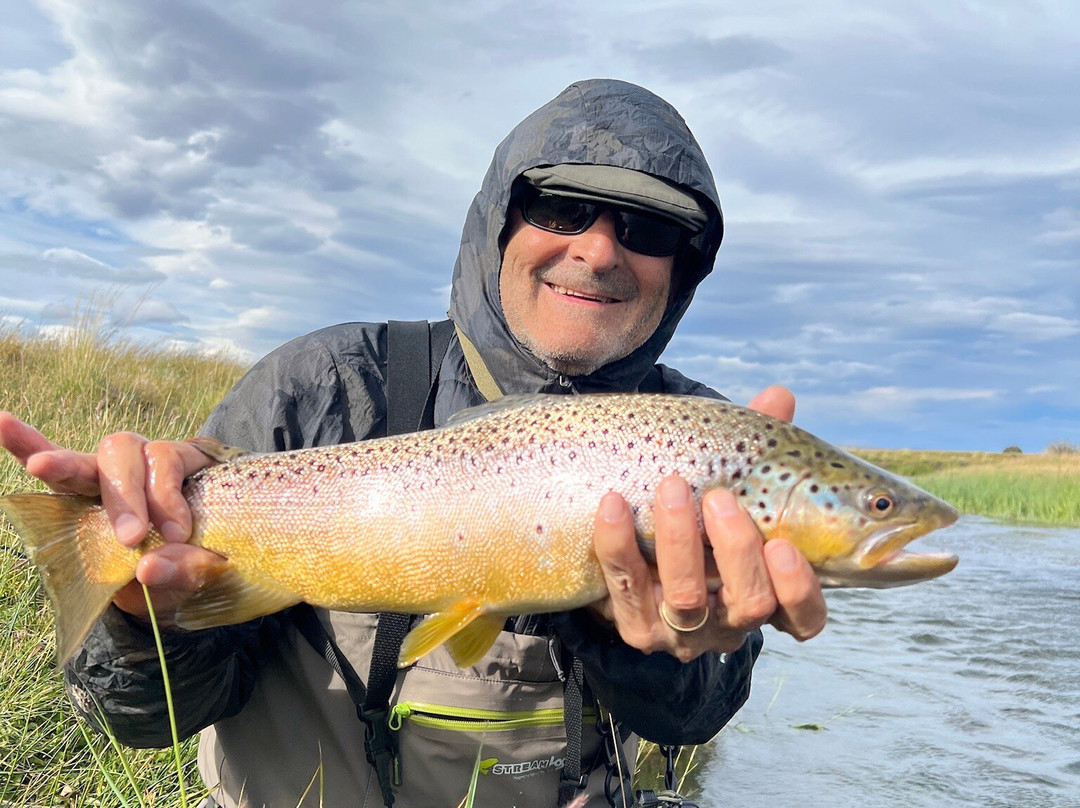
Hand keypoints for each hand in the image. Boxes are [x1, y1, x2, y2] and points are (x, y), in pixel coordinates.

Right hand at [0, 412, 226, 622]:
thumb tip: (146, 570)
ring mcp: (108, 474)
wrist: (180, 577)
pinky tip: (3, 423)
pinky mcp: (79, 492)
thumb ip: (186, 567)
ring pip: (87, 458)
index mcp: (184, 467)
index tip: (176, 534)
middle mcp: (143, 460)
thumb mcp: (204, 569)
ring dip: (64, 464)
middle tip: (132, 537)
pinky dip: (25, 445)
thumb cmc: (196, 562)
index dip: (167, 494)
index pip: (169, 458)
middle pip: (126, 450)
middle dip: (124, 493)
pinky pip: (50, 463)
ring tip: (39, 466)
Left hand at [589, 386, 826, 661]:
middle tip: (720, 499)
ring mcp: (681, 632)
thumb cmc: (696, 518)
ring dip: (680, 541)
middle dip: (737, 550)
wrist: (629, 556)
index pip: (804, 617)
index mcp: (767, 596)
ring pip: (688, 599)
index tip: (784, 546)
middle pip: (750, 604)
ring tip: (671, 488)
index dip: (800, 589)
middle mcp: (730, 623)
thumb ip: (756, 451)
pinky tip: (612, 505)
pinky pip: (625, 590)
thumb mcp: (729, 488)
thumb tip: (778, 397)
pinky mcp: (634, 626)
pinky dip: (618, 546)